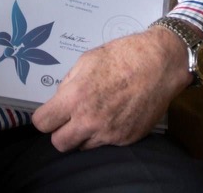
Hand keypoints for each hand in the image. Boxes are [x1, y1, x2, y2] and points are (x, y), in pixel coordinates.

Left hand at [31, 27, 191, 150]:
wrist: (160, 64)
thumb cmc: (123, 55)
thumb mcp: (86, 60)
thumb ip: (68, 84)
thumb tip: (60, 99)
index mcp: (75, 98)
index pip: (42, 123)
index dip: (43, 117)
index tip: (50, 113)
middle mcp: (90, 121)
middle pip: (59, 144)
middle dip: (60, 131)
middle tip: (68, 118)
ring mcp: (110, 133)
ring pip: (82, 146)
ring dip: (82, 134)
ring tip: (95, 114)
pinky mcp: (127, 139)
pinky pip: (106, 143)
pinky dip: (105, 133)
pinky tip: (114, 114)